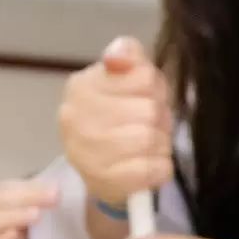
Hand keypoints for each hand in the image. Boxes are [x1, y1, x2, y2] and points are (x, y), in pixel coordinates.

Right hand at [0, 180, 57, 238]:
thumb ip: (25, 213)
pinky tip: (15, 235)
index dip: (29, 187)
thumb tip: (52, 194)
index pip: (3, 189)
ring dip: (11, 216)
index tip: (56, 187)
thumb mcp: (14, 231)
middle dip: (25, 196)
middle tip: (54, 196)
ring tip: (36, 214)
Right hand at [59, 36, 173, 206]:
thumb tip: (117, 55)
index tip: (143, 99)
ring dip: (161, 143)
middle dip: (160, 119)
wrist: (100, 168)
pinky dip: (161, 167)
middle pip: (150, 110)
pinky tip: (147, 165)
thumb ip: (128, 55)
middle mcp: (77, 118)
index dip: (155, 90)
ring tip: (148, 145)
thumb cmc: (118, 115)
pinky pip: (156, 169)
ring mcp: (88, 153)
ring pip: (152, 139)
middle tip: (149, 126)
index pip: (144, 78)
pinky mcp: (106, 182)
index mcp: (81, 85)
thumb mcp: (124, 78)